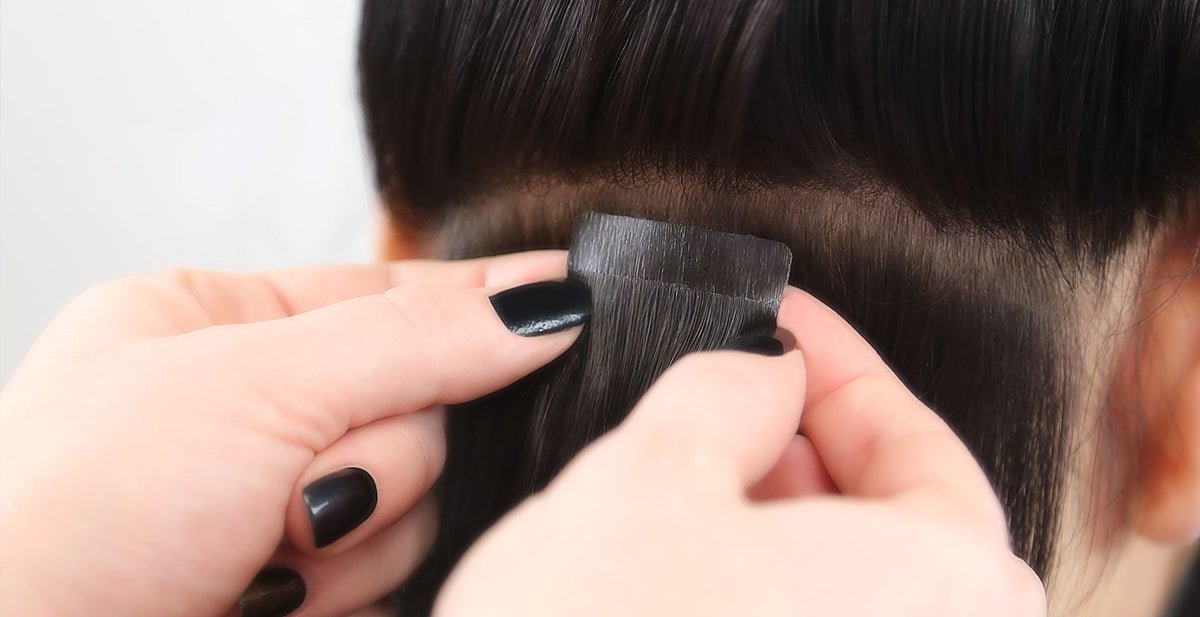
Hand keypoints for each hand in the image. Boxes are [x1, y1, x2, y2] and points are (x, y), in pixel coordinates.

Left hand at [0, 251, 585, 616]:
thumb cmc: (63, 517)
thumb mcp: (253, 386)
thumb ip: (412, 341)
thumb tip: (539, 311)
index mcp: (212, 324)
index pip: (385, 293)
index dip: (477, 299)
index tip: (567, 291)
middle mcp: (244, 410)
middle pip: (413, 405)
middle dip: (374, 456)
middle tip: (302, 488)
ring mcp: (268, 502)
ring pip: (412, 497)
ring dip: (356, 534)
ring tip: (267, 557)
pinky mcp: (292, 582)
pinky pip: (389, 565)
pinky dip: (348, 588)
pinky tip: (278, 599)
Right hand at [436, 288, 1046, 616]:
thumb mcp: (649, 477)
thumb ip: (723, 389)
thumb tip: (757, 365)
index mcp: (946, 587)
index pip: (921, 441)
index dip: (838, 362)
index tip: (778, 321)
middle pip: (890, 520)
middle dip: (798, 442)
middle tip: (721, 391)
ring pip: (835, 588)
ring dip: (765, 519)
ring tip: (677, 476)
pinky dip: (746, 590)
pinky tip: (666, 568)